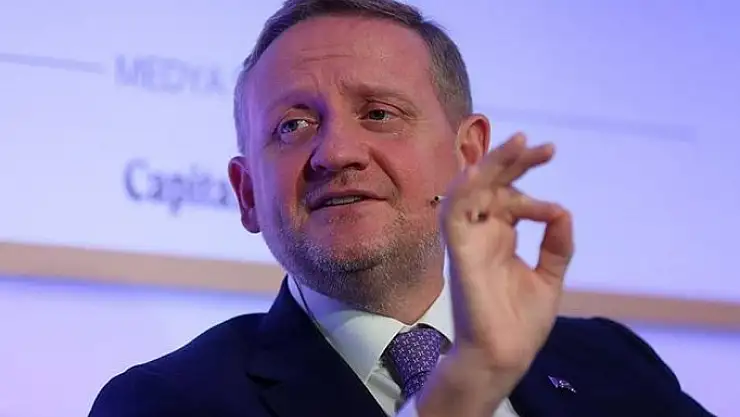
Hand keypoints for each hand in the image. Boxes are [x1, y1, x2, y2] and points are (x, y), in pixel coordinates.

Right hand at [416, 133, 573, 416]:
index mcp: (501, 236)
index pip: (509, 196)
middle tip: (545, 148)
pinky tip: (477, 172)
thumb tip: (563, 208)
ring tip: (516, 144)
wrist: (505, 355)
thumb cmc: (520, 321)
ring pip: (470, 190)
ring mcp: (469, 241)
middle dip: (514, 161)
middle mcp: (482, 233)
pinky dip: (462, 191)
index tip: (554, 212)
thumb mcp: (549, 276)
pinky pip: (452, 215)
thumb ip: (556, 244)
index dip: (532, 194)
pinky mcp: (460, 252)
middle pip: (491, 185)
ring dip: (490, 166)